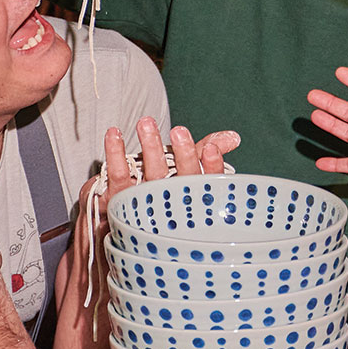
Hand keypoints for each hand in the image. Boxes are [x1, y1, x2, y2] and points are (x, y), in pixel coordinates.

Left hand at [91, 116, 237, 213]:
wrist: (121, 224)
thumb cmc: (161, 192)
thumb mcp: (186, 171)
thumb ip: (206, 151)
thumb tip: (233, 137)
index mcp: (192, 196)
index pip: (208, 182)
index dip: (211, 167)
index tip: (211, 149)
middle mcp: (171, 202)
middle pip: (181, 180)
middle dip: (182, 155)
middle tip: (179, 131)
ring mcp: (144, 203)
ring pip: (151, 176)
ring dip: (149, 148)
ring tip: (146, 124)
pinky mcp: (118, 200)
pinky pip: (118, 176)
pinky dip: (115, 153)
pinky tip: (114, 133)